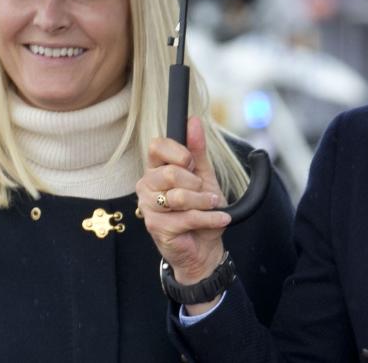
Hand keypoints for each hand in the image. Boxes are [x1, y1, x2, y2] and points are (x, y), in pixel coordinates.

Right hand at [138, 117, 229, 301]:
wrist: (204, 247)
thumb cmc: (201, 210)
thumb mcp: (204, 176)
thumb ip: (197, 151)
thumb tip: (194, 121)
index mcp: (156, 169)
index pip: (156, 146)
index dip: (178, 152)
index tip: (191, 163)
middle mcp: (147, 185)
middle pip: (169, 172)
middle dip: (196, 183)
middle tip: (205, 192)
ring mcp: (149, 207)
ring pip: (179, 196)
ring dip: (205, 202)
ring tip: (213, 205)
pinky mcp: (157, 227)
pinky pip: (187, 217)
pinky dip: (210, 218)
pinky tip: (220, 219)